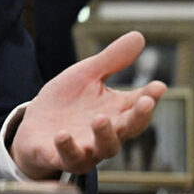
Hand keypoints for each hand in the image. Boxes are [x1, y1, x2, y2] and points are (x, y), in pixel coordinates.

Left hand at [11, 31, 166, 178]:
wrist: (35, 127)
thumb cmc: (67, 102)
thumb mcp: (86, 76)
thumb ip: (111, 61)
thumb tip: (139, 36)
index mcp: (115, 112)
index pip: (137, 106)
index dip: (149, 97)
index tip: (158, 86)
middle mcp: (106, 134)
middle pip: (128, 129)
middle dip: (138, 117)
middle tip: (144, 102)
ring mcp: (86, 148)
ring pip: (103, 147)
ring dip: (104, 134)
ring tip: (100, 118)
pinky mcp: (60, 156)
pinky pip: (68, 157)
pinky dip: (67, 147)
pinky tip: (62, 134)